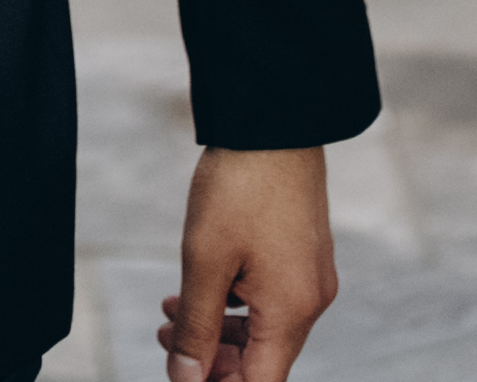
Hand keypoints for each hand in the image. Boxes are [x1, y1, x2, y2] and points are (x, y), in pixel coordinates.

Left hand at [153, 146, 336, 381]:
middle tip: (165, 338)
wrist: (273, 121)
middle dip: (211, 359)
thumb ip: (196, 329)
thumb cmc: (239, 188)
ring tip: (172, 310)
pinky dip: (233, 302)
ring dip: (217, 329)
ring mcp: (310, 277)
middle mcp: (310, 301)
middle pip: (262, 361)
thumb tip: (186, 379)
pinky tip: (199, 287)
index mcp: (291, 312)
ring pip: (262, 329)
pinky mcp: (304, 256)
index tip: (182, 373)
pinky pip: (270, 300)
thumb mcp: (204, 262)